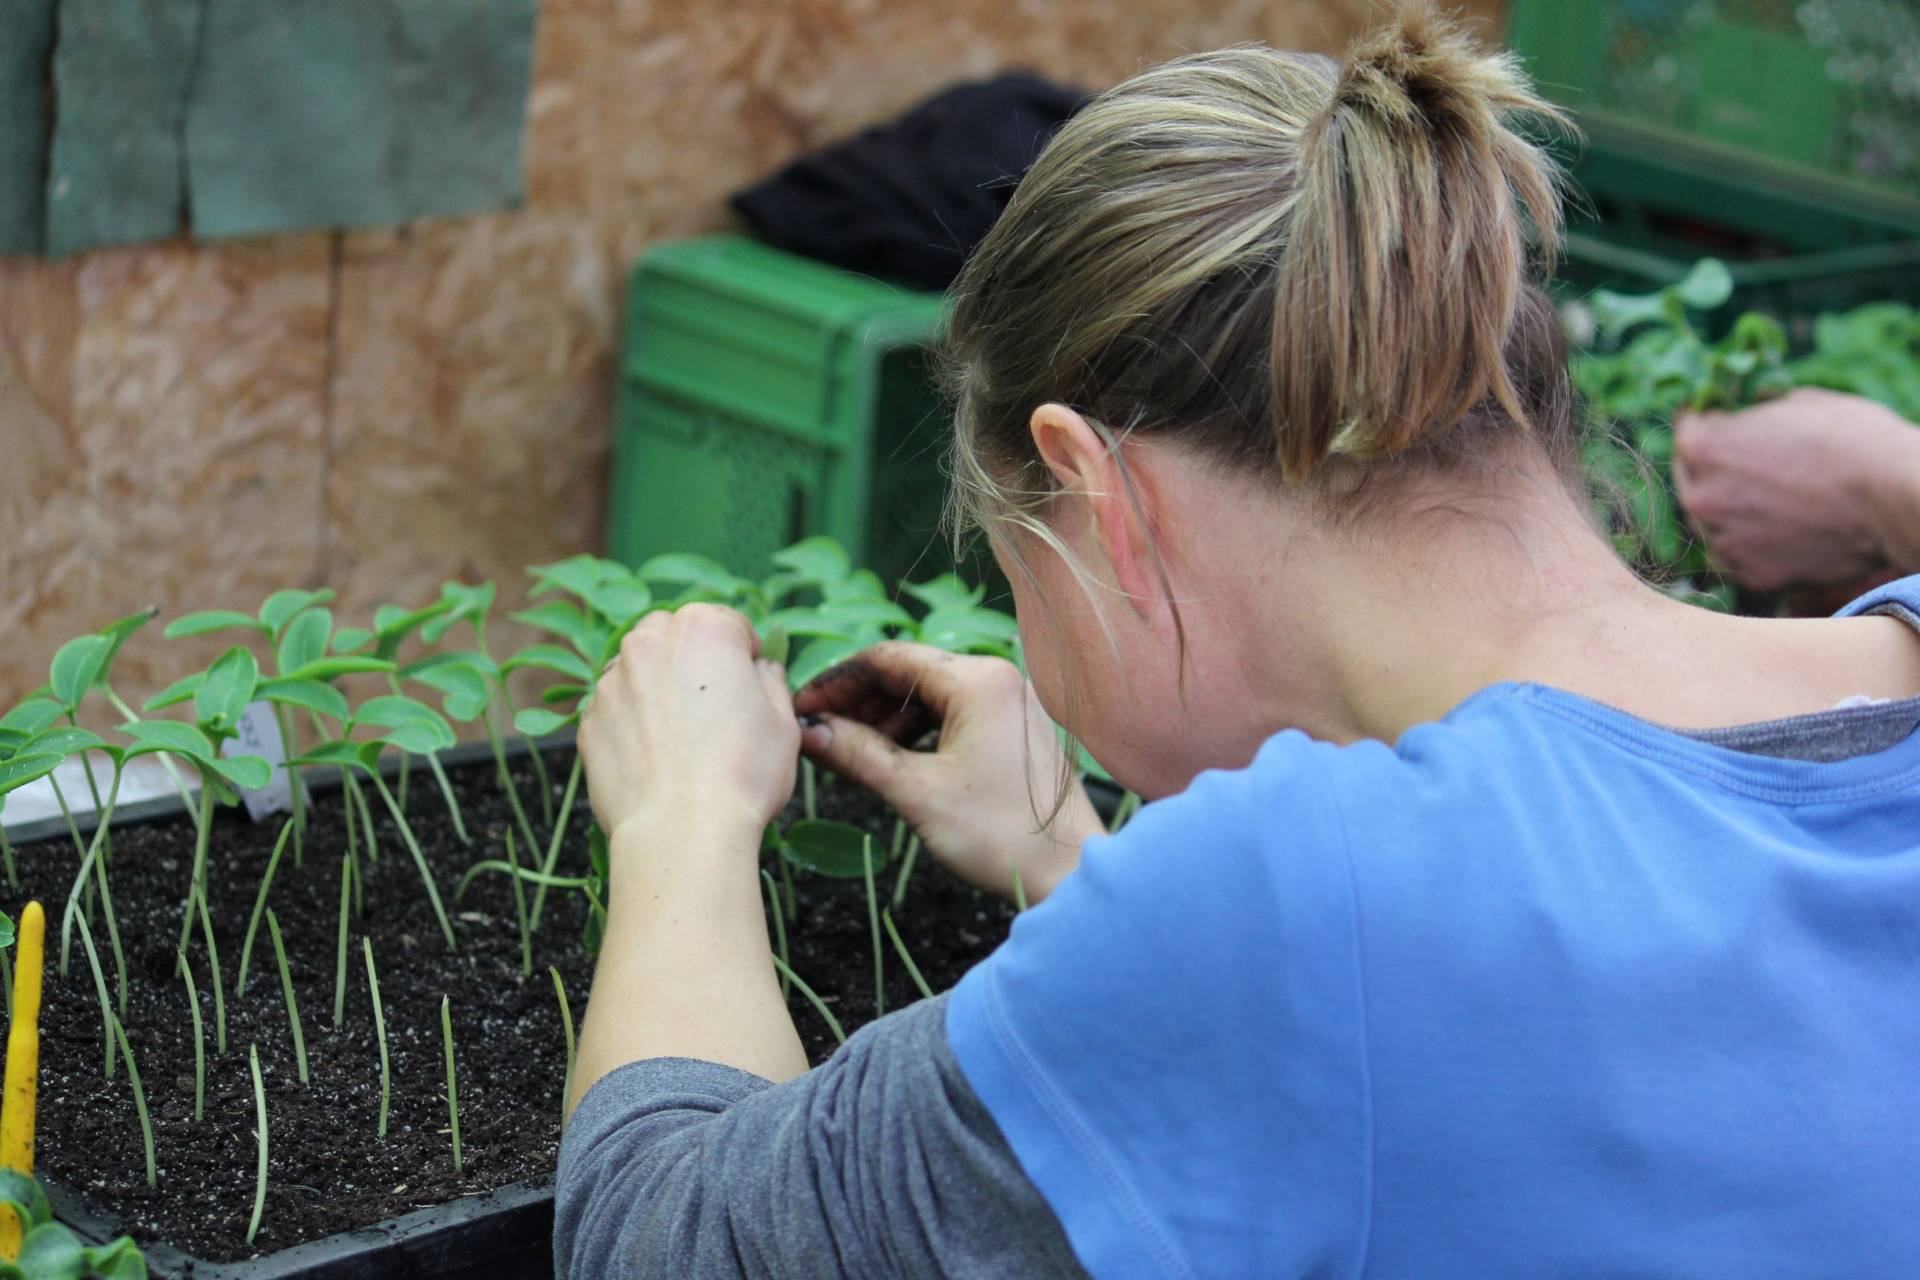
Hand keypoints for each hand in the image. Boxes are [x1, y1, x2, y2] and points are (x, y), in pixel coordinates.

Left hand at [577, 604, 799, 848]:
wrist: (682, 830)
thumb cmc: (743, 772)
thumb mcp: (783, 720)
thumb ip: (771, 680)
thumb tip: (760, 670)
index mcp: (702, 628)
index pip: (730, 624)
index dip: (746, 656)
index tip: (750, 687)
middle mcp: (648, 643)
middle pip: (675, 636)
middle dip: (694, 662)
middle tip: (714, 709)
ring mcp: (610, 682)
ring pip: (639, 671)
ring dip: (659, 689)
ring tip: (681, 738)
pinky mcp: (588, 721)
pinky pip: (616, 710)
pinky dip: (632, 723)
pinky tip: (655, 759)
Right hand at [793, 642, 1101, 903]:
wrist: (1067, 872)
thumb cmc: (998, 834)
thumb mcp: (916, 792)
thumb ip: (858, 754)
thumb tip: (809, 733)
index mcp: (977, 679)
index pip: (888, 658)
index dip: (837, 681)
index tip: (803, 708)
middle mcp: (998, 677)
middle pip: (910, 673)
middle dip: (859, 701)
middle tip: (819, 731)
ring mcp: (1011, 701)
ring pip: (931, 695)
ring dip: (886, 719)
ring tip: (848, 750)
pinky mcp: (1016, 726)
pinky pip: (955, 714)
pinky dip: (918, 732)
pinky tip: (890, 758)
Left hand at [1674, 388, 1919, 590]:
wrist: (1896, 499)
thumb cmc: (1856, 441)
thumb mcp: (1801, 401)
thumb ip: (1760, 410)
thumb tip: (1752, 407)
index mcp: (1704, 448)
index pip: (1687, 429)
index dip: (1707, 421)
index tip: (1721, 421)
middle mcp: (1702, 497)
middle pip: (1691, 478)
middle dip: (1712, 467)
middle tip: (1742, 462)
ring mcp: (1724, 541)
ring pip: (1710, 523)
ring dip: (1728, 510)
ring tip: (1767, 499)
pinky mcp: (1752, 574)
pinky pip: (1736, 558)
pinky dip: (1749, 545)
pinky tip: (1776, 531)